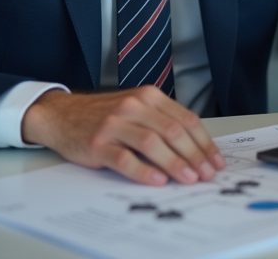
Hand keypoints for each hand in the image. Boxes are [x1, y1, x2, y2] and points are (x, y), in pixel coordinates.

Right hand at [21, 87, 225, 185]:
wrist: (62, 115)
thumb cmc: (105, 116)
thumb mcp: (136, 109)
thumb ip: (162, 122)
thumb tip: (196, 151)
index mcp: (148, 96)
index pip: (185, 119)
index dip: (204, 143)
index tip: (215, 161)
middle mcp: (133, 106)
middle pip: (173, 131)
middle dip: (194, 155)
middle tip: (206, 174)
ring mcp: (114, 124)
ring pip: (152, 143)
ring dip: (174, 163)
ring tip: (188, 179)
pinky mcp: (97, 143)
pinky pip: (124, 158)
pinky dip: (143, 171)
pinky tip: (157, 180)